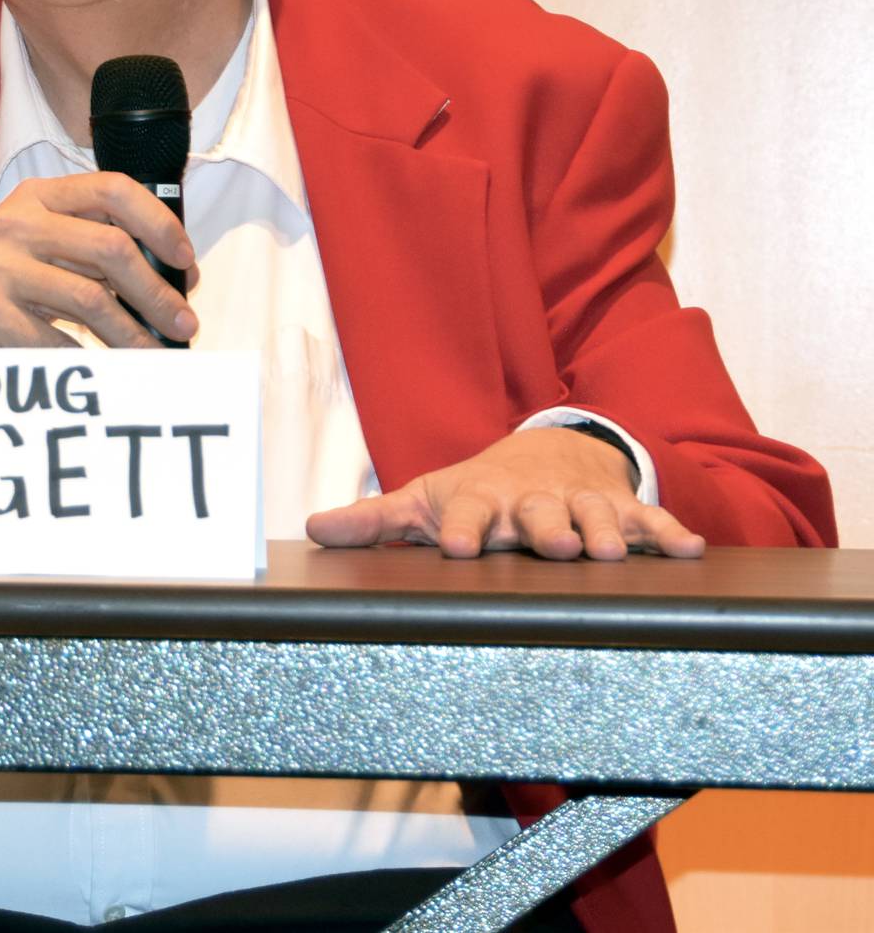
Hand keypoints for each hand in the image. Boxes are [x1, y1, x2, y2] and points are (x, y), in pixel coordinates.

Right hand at [0, 172, 196, 348]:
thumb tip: (170, 276)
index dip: (159, 222)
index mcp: (38, 195)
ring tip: (157, 352)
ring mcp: (0, 266)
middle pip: (111, 249)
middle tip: (184, 321)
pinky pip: (58, 340)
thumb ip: (90, 241)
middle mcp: (18, 223)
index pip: (113, 189)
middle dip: (157, 291)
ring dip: (135, 333)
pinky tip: (110, 368)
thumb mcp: (37, 238)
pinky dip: (91, 359)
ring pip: (92, 299)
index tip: (185, 259)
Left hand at [306, 427, 704, 560]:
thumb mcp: (425, 499)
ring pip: (594, 517)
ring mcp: (579, 503)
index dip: (461, 527)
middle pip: (538, 516)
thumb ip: (374, 521)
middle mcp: (530, 501)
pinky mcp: (620, 509)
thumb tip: (312, 527)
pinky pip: (649, 522)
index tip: (456, 545)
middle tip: (554, 546)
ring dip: (604, 531)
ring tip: (612, 552)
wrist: (547, 450)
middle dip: (545, 530)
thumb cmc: (478, 490)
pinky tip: (690, 549)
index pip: (467, 512)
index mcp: (479, 501)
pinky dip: (668, 533)